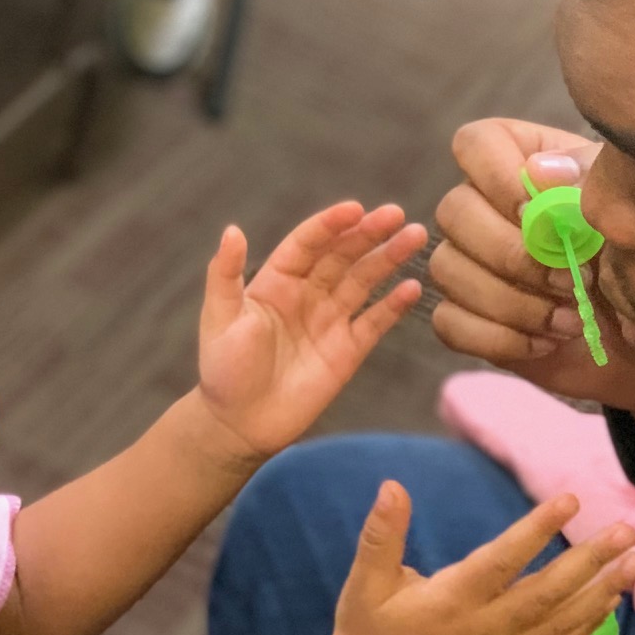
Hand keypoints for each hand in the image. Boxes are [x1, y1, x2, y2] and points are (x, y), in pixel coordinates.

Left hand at [197, 203, 427, 460]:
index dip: (331, 225)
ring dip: (389, 258)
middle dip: (369, 234)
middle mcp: (307, 294)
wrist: (241, 425)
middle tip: (396, 215)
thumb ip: (225, 275)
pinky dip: (393, 305)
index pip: (308, 243)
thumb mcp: (219, 319)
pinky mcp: (347, 350)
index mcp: (276, 280)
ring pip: (364, 281)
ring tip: (414, 237)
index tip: (355, 208)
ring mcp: (330, 321)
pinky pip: (375, 322)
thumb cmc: (223, 371)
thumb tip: (232, 230)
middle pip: (343, 255)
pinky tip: (412, 287)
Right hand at [327, 482, 634, 634]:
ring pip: (561, 622)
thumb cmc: (369, 631)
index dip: (536, 530)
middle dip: (590, 561)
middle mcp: (484, 630)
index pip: (502, 562)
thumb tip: (391, 487)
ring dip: (602, 591)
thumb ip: (381, 535)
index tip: (570, 500)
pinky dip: (587, 625)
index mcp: (450, 602)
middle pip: (547, 593)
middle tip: (628, 531)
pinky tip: (611, 601)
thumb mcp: (364, 582)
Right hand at [432, 119, 634, 413]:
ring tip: (570, 320)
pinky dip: (500, 338)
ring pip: (447, 269)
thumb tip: (539, 172)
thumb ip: (589, 184)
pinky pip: (449, 323)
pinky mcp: (466, 315)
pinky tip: (546, 342)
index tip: (538, 213)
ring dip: (511, 302)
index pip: (474, 145)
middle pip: (453, 210)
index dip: (496, 178)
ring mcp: (468, 261)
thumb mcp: (628, 212)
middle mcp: (484, 204)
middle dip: (512, 254)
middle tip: (571, 282)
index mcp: (522, 159)